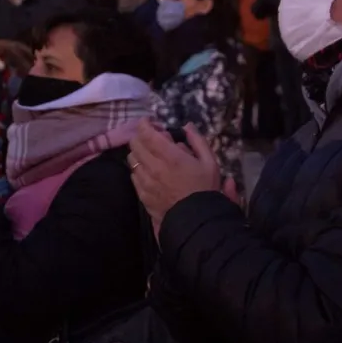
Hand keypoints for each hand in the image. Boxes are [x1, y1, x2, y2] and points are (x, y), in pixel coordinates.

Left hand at [128, 119, 220, 236]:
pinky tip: (150, 172)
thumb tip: (187, 126)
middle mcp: (153, 166)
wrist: (196, 220)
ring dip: (139, 153)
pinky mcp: (142, 194)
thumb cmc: (205, 189)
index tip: (150, 122)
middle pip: (135, 144)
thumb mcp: (210, 162)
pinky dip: (139, 169)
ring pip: (132, 159)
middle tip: (153, 139)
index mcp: (170, 156)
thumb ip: (197, 141)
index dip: (144, 123)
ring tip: (151, 156)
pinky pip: (133, 175)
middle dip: (142, 137)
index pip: (146, 133)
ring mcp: (146, 181)